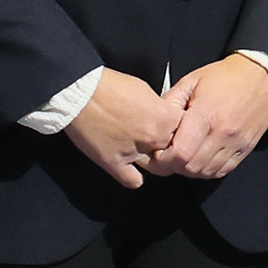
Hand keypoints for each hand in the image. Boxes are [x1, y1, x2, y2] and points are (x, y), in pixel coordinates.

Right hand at [64, 69, 175, 189]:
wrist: (79, 92)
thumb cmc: (109, 86)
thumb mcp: (146, 91)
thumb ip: (161, 109)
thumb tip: (165, 117)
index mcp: (165, 119)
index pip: (189, 132)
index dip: (183, 131)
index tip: (177, 130)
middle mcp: (153, 138)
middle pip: (174, 151)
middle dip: (169, 146)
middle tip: (160, 141)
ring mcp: (134, 152)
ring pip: (157, 168)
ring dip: (154, 162)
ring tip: (148, 153)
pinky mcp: (113, 162)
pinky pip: (132, 180)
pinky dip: (133, 178)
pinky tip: (132, 170)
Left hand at [151, 57, 267, 180]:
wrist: (261, 77)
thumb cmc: (226, 78)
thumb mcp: (191, 81)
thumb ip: (170, 103)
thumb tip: (154, 123)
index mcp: (206, 115)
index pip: (180, 152)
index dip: (162, 158)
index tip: (155, 151)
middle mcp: (224, 132)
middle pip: (191, 167)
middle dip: (172, 166)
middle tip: (164, 156)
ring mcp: (237, 143)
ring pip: (206, 172)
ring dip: (189, 169)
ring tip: (182, 157)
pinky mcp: (246, 148)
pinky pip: (223, 170)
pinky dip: (207, 170)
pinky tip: (200, 159)